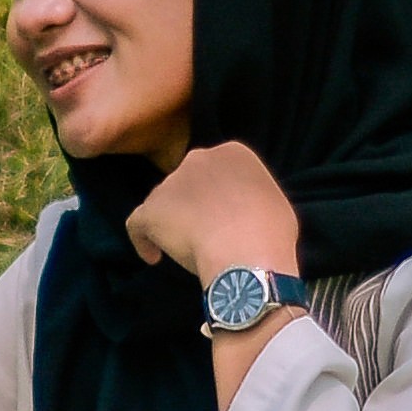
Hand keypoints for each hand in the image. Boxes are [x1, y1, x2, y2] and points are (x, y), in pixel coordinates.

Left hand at [125, 138, 305, 400]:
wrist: (246, 252)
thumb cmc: (270, 232)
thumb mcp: (273, 203)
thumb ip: (253, 198)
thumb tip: (248, 211)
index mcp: (232, 153)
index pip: (218, 170)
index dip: (217, 195)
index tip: (223, 217)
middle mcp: (198, 159)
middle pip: (188, 182)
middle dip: (192, 204)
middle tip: (205, 233)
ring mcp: (171, 183)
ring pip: (163, 203)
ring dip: (170, 222)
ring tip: (184, 250)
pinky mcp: (151, 210)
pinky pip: (138, 225)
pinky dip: (144, 241)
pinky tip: (153, 257)